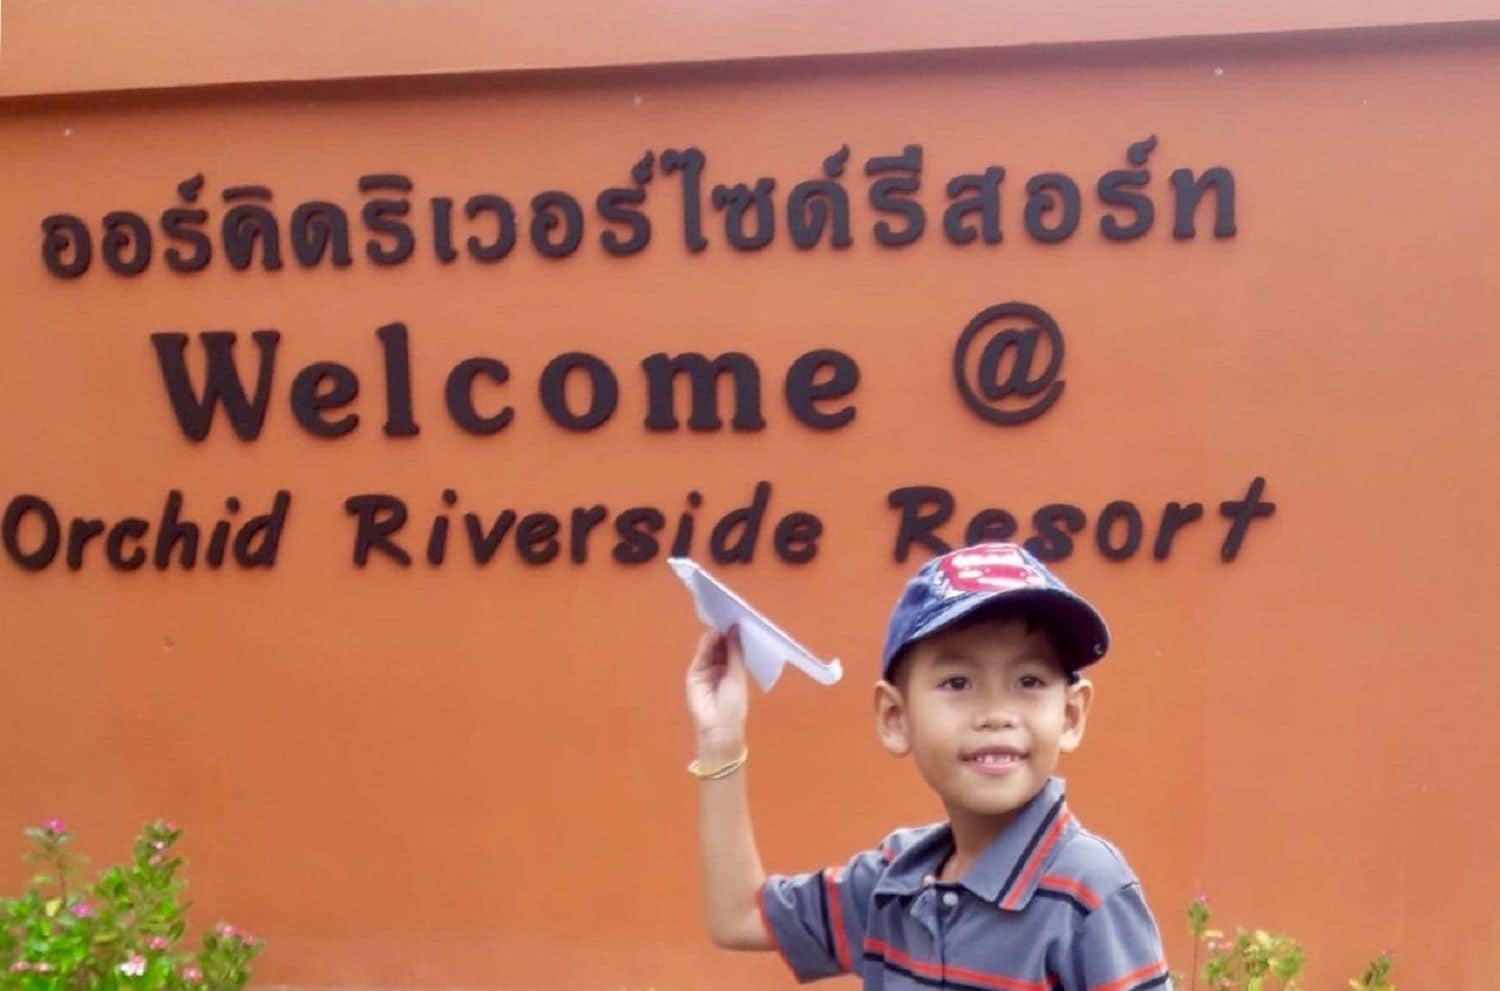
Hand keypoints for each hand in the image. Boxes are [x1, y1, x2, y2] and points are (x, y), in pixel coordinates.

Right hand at [685, 625, 748, 758]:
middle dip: (725, 632)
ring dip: (716, 636)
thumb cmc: (734, 704)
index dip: (735, 634)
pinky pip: (701, 656)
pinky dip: (706, 644)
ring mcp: (706, 670)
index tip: (740, 617)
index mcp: (734, 669)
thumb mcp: (737, 675)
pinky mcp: (695, 673)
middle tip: (730, 613)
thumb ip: (734, 652)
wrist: (718, 727)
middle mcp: (720, 667)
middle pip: (721, 645)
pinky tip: (713, 634)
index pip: (733, 647)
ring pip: (711, 649)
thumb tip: (735, 629)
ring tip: (722, 620)